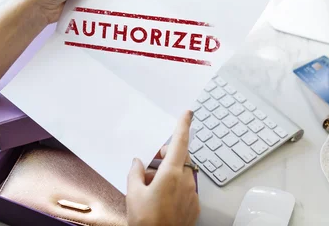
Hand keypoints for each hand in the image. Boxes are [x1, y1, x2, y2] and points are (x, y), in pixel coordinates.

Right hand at [126, 111, 199, 225]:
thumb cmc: (146, 222)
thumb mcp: (133, 194)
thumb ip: (135, 173)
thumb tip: (138, 163)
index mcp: (172, 174)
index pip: (180, 142)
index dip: (183, 126)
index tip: (187, 113)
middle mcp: (186, 181)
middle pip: (180, 158)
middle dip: (168, 156)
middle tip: (151, 164)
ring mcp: (192, 194)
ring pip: (182, 174)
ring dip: (170, 174)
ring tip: (152, 188)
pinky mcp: (195, 206)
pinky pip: (186, 189)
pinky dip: (175, 188)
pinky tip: (162, 200)